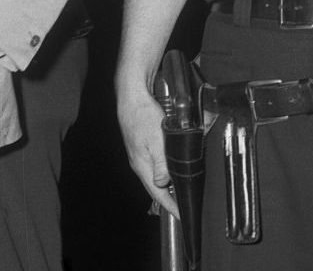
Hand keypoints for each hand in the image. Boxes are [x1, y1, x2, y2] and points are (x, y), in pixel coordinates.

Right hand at [117, 84, 177, 216]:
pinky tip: (168, 166)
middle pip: (155, 186)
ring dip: (165, 184)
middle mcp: (139, 162)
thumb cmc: (143, 115)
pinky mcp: (140, 144)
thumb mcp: (157, 140)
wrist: (131, 95)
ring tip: (176, 191)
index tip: (180, 216)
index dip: (170, 206)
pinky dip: (162, 169)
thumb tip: (162, 184)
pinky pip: (152, 163)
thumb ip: (160, 164)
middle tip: (181, 205)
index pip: (157, 193)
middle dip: (168, 198)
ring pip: (154, 174)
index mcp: (142, 165)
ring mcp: (138, 153)